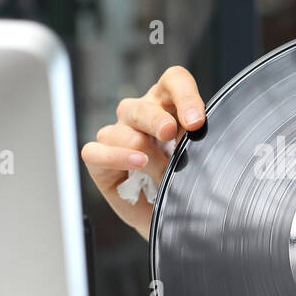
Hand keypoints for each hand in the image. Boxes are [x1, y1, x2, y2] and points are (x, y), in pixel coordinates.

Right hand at [81, 65, 206, 240]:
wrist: (172, 214)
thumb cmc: (185, 179)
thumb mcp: (199, 156)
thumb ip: (197, 140)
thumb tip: (196, 131)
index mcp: (168, 104)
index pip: (173, 81)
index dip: (184, 96)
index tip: (197, 122)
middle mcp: (140, 114)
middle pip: (143, 105)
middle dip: (157, 119)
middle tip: (170, 133)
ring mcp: (117, 134)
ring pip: (121, 130)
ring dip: (144, 152)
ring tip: (163, 171)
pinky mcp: (98, 158)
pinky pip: (95, 151)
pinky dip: (115, 157)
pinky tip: (136, 164)